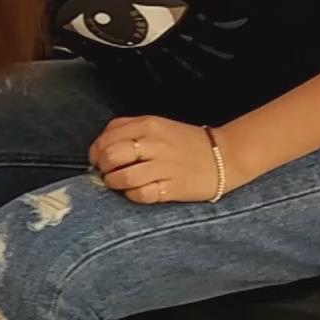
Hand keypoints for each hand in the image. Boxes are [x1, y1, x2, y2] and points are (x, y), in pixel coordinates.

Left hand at [91, 116, 229, 204]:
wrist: (224, 157)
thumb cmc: (186, 143)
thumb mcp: (158, 125)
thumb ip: (129, 129)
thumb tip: (101, 145)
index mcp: (149, 125)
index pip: (107, 137)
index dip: (95, 152)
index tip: (97, 160)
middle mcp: (154, 144)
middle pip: (111, 156)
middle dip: (102, 168)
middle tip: (107, 173)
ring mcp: (163, 167)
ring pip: (123, 177)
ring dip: (114, 184)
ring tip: (119, 184)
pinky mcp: (172, 188)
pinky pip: (141, 194)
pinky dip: (133, 195)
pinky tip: (137, 192)